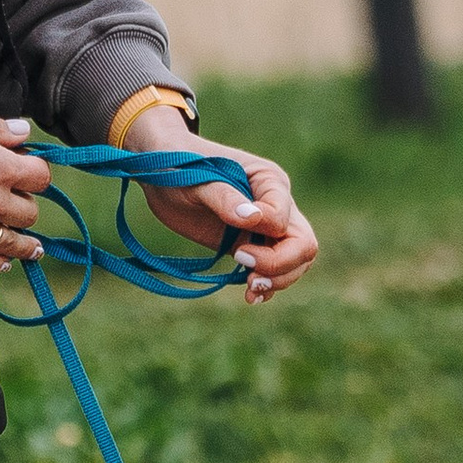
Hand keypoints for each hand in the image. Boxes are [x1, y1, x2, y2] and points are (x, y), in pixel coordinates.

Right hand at [0, 106, 51, 272]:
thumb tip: (23, 131)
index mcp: (0, 167)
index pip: (41, 177)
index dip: (37, 172)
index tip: (29, 172)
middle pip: (30, 212)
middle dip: (26, 204)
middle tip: (17, 201)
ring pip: (13, 244)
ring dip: (25, 244)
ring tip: (33, 248)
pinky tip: (5, 263)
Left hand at [121, 101, 316, 303]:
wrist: (159, 171)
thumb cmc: (177, 165)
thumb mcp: (196, 180)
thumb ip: (225, 198)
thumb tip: (252, 218)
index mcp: (270, 181)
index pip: (285, 220)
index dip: (267, 240)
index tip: (237, 248)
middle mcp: (276, 203)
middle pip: (302, 244)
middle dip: (282, 266)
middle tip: (251, 277)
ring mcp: (264, 226)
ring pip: (295, 260)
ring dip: (279, 280)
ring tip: (251, 292)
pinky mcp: (247, 242)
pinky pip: (272, 269)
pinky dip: (268, 286)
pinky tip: (251, 297)